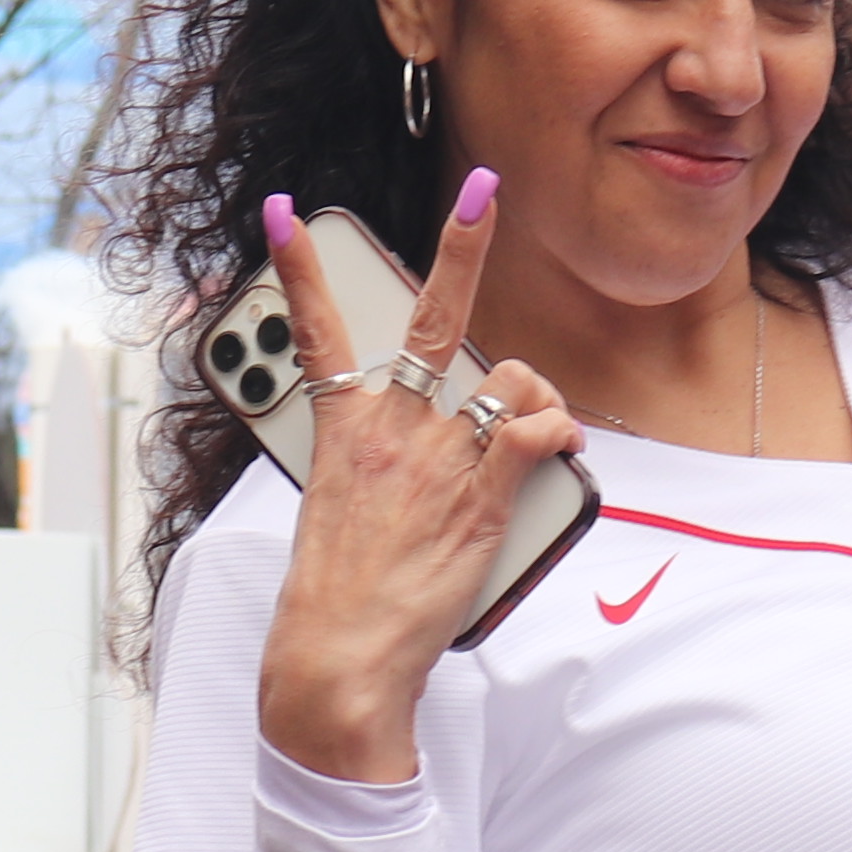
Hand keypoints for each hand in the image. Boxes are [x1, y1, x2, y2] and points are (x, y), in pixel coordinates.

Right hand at [251, 172, 580, 787]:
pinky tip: (565, 448)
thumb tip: (430, 452)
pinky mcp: (480, 494)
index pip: (314, 332)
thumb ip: (371, 465)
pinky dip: (560, 436)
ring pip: (512, 384)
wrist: (338, 657)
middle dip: (462, 247)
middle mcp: (391, 429)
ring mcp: (438, 457)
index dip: (302, 269)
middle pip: (435, 321)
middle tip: (482, 194)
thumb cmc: (335, 598)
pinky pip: (537, 433)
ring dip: (536, 399)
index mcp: (342, 431)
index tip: (286, 213)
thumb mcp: (331, 513)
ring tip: (543, 427)